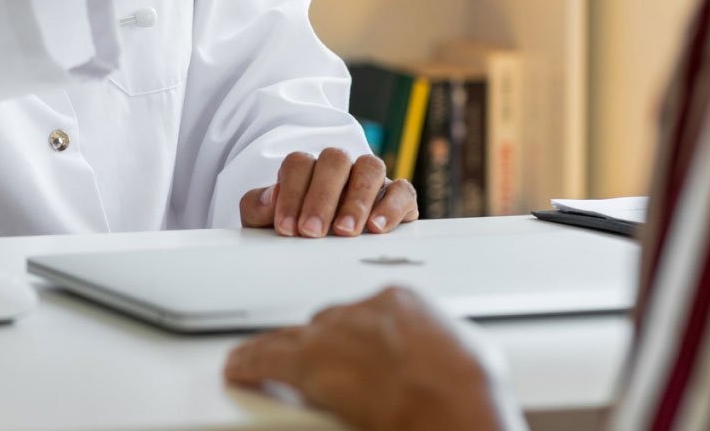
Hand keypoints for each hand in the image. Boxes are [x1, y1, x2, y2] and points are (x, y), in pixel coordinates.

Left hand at [225, 288, 523, 430]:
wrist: (457, 407)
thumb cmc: (471, 390)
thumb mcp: (465, 352)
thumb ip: (436, 345)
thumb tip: (437, 361)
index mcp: (401, 300)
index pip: (364, 310)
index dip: (354, 334)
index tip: (353, 348)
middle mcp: (364, 308)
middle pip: (329, 321)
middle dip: (324, 344)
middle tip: (318, 364)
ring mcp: (336, 331)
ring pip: (298, 335)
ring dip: (284, 349)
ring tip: (259, 358)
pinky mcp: (312, 362)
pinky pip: (270, 356)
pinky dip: (252, 361)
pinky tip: (238, 366)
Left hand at [240, 149, 417, 237]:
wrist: (322, 255)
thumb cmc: (294, 232)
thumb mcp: (266, 223)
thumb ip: (258, 208)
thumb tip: (272, 197)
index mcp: (307, 168)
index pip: (298, 163)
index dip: (292, 193)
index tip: (287, 228)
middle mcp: (340, 168)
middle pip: (334, 160)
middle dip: (322, 197)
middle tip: (313, 232)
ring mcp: (370, 180)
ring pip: (370, 167)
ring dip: (357, 199)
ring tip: (345, 232)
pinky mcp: (398, 197)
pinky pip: (402, 190)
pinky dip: (392, 206)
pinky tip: (378, 229)